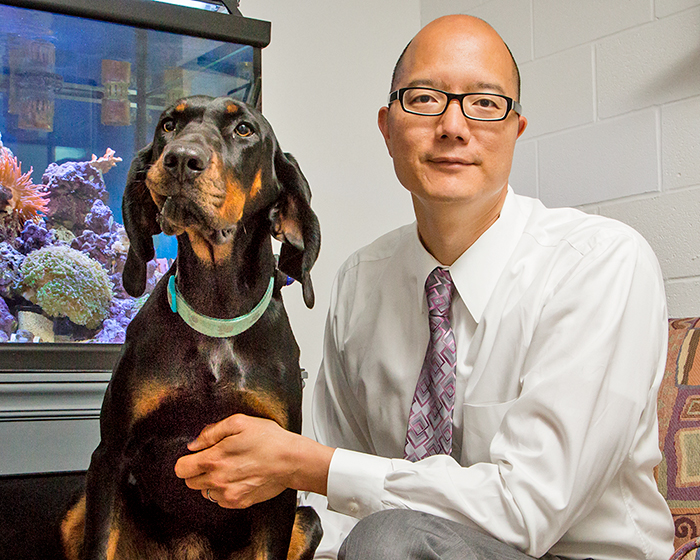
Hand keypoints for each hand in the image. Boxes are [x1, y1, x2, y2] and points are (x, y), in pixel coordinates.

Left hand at [174, 414, 333, 508]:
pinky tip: (238, 477)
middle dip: (198, 470)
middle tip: (216, 459)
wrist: (291, 460)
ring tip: (230, 468)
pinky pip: (220, 500)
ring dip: (211, 481)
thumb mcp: (239, 423)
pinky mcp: (238, 503)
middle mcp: (218, 480)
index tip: (197, 455)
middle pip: (190, 482)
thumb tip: (194, 444)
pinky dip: (224, 490)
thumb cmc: (268, 439)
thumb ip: (211, 432)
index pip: (181, 468)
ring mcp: (228, 494)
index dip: (187, 460)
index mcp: (214, 459)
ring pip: (204, 491)